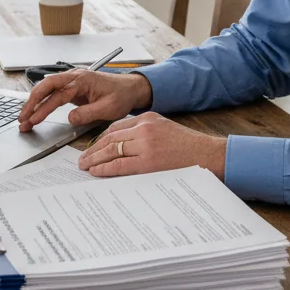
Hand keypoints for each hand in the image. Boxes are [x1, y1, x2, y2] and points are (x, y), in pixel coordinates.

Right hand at [18, 70, 151, 130]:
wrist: (130, 88)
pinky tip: (35, 111)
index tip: (34, 120)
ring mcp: (72, 81)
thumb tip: (70, 118)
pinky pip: (53, 93)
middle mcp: (74, 77)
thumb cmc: (121, 95)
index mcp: (83, 80)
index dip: (44, 108)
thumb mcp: (108, 108)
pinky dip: (42, 102)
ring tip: (24, 118)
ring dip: (34, 102)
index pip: (58, 95)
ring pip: (46, 88)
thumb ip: (88, 113)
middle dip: (31, 102)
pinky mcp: (72, 88)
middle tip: (22, 118)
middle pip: (46, 86)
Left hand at [77, 112, 226, 179]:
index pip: (115, 127)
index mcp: (148, 118)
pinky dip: (104, 168)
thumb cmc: (189, 147)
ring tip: (85, 165)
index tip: (92, 146)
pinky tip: (96, 171)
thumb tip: (122, 145)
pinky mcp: (148, 162)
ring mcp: (146, 145)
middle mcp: (145, 128)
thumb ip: (145, 132)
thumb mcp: (165, 129)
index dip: (100, 138)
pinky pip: (119, 165)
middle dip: (93, 148)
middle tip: (82, 158)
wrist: (207, 156)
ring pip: (111, 150)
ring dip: (94, 158)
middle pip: (109, 137)